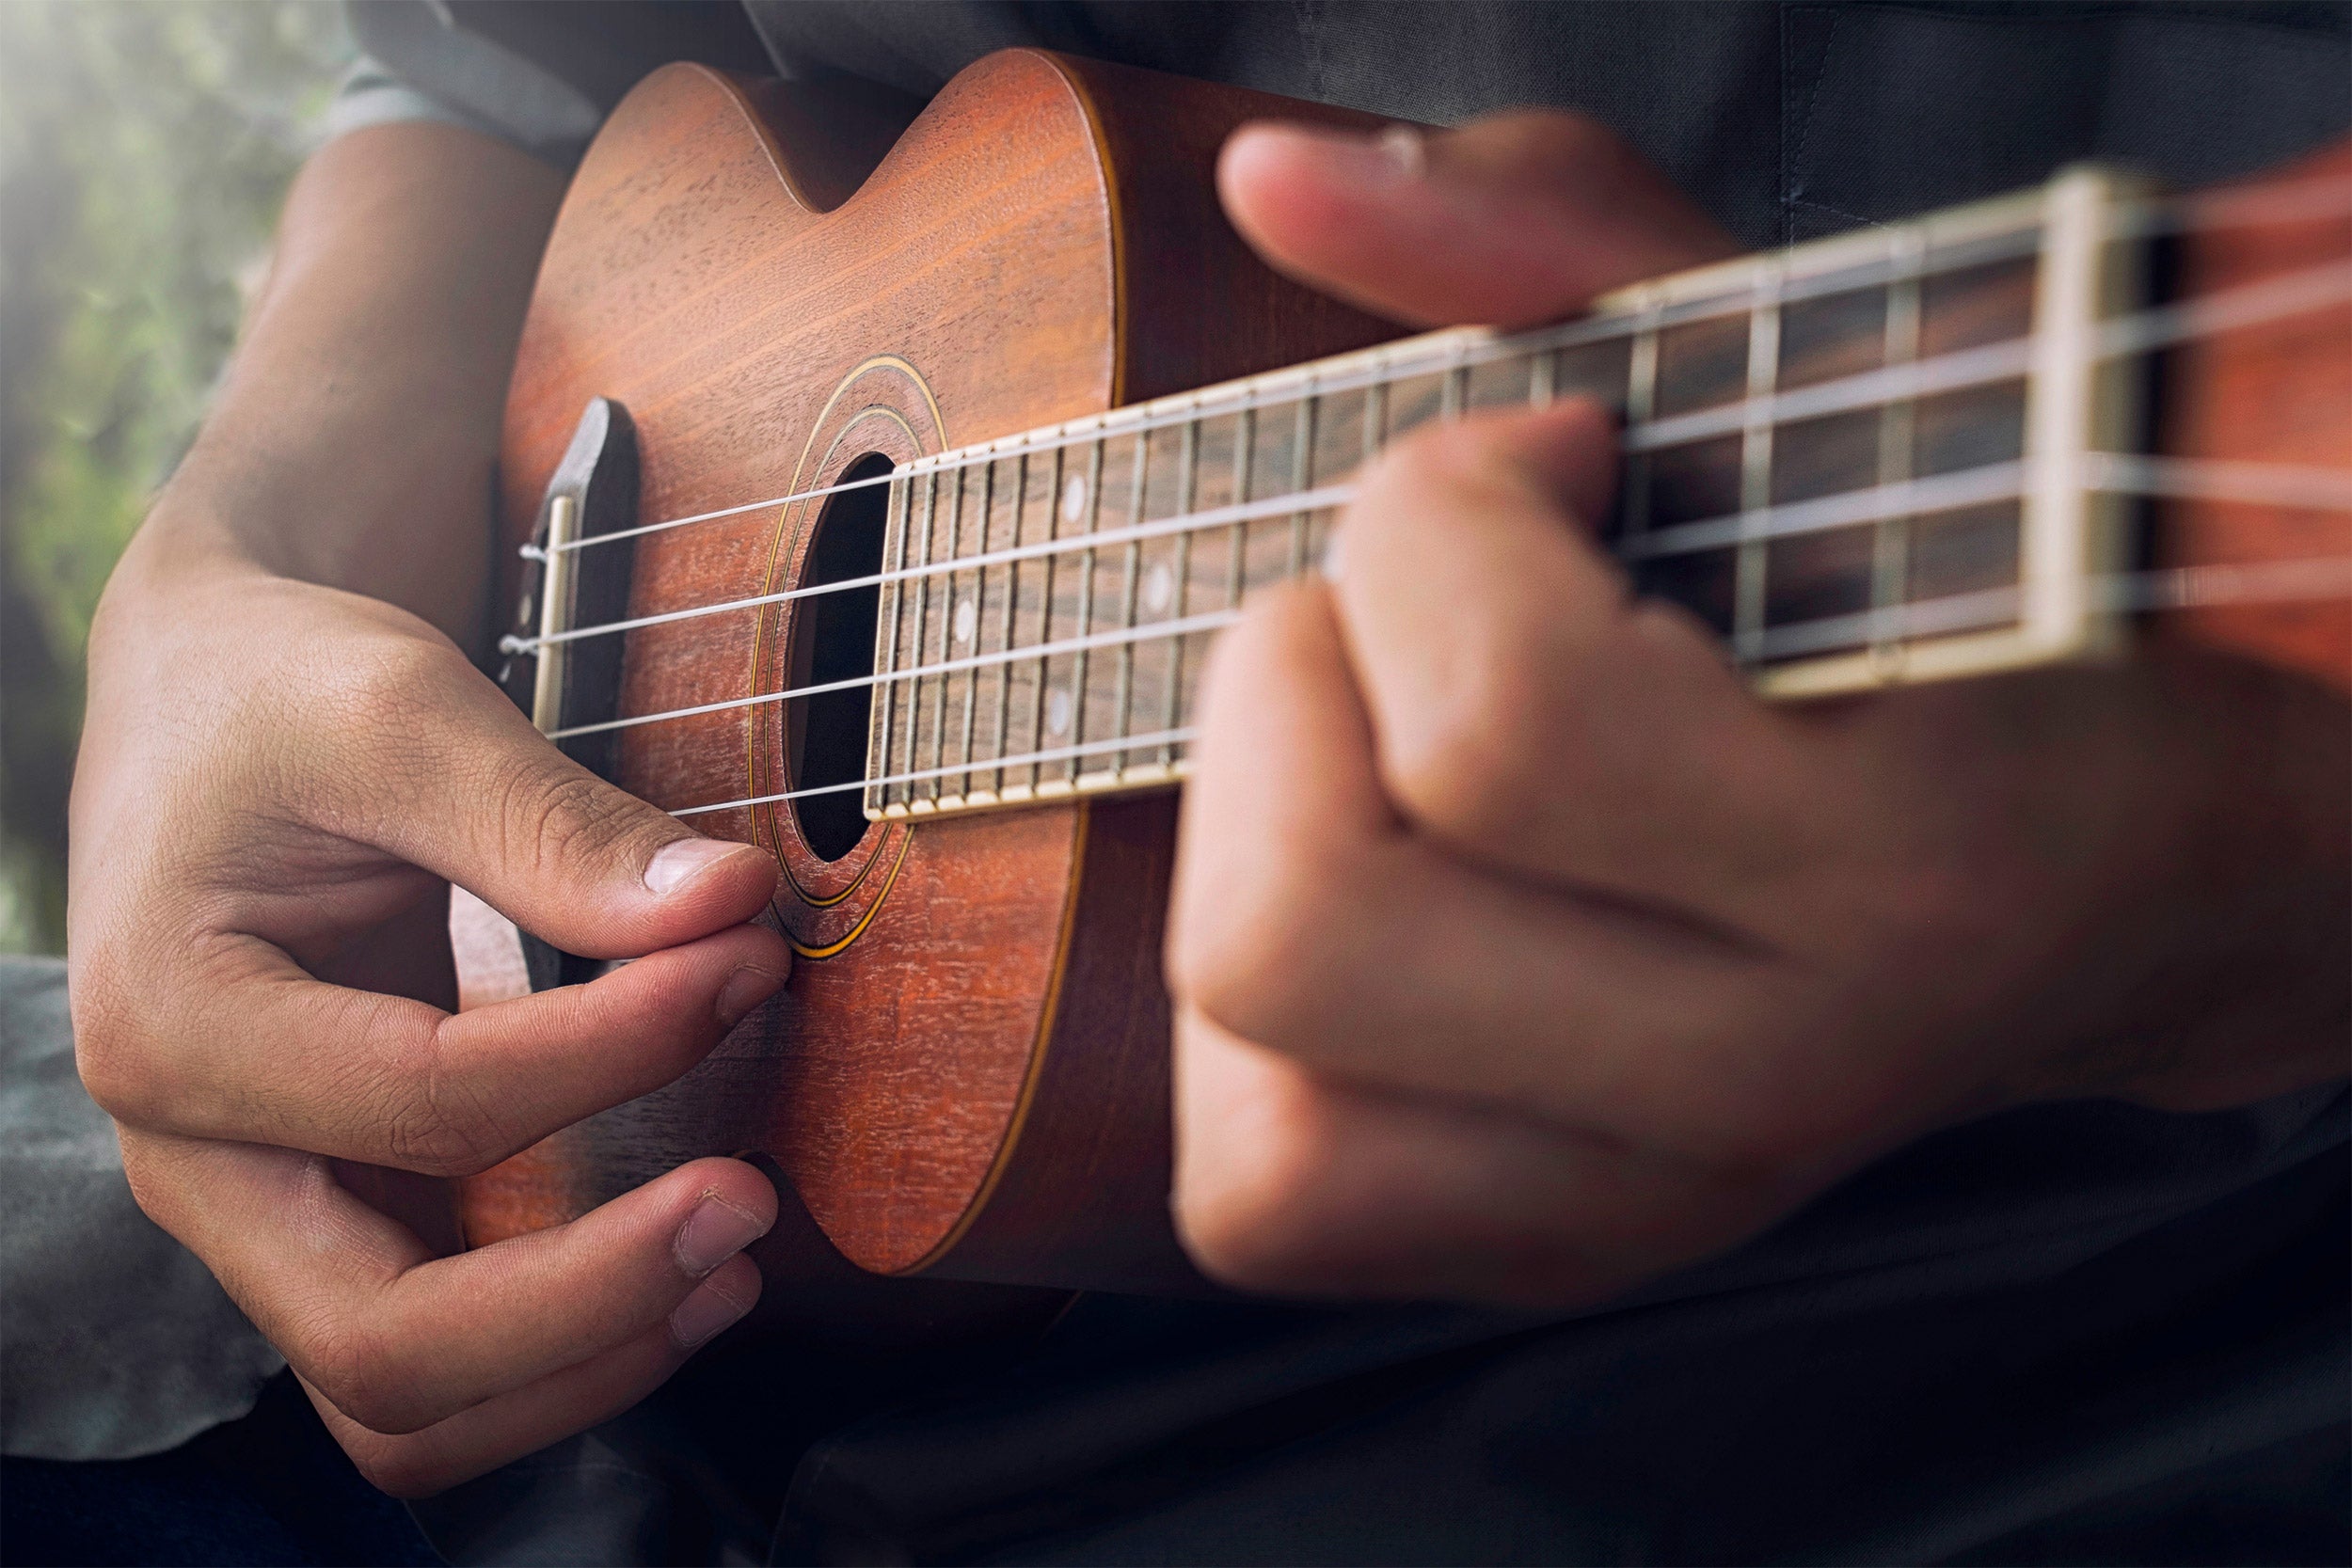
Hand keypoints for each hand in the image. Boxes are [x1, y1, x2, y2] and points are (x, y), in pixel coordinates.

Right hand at [71, 545, 791, 1492]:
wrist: (215, 702)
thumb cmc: (285, 695)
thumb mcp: (401, 714)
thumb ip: (556, 825)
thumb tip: (731, 905)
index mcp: (173, 1024)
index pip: (429, 1098)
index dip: (616, 1049)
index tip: (746, 955)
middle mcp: (198, 1160)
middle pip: (383, 1341)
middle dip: (590, 1294)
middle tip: (750, 1201)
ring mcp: (264, 1210)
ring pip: (405, 1401)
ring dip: (581, 1359)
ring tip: (736, 1267)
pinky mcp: (337, 1216)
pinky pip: (436, 1360)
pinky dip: (558, 1349)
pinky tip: (682, 1271)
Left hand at [1165, 114, 2350, 1304]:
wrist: (2156, 872)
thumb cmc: (1977, 588)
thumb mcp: (1815, 373)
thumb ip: (1553, 240)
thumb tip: (1274, 178)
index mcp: (1893, 864)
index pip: (1495, 722)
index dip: (1440, 516)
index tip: (1545, 456)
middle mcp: (1763, 1074)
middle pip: (1295, 935)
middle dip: (1289, 693)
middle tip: (1421, 622)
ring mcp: (1654, 1197)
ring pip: (1249, 1111)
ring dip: (1251, 870)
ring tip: (1390, 767)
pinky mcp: (1567, 1245)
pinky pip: (1267, 1201)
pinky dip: (1249, 1040)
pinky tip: (1375, 899)